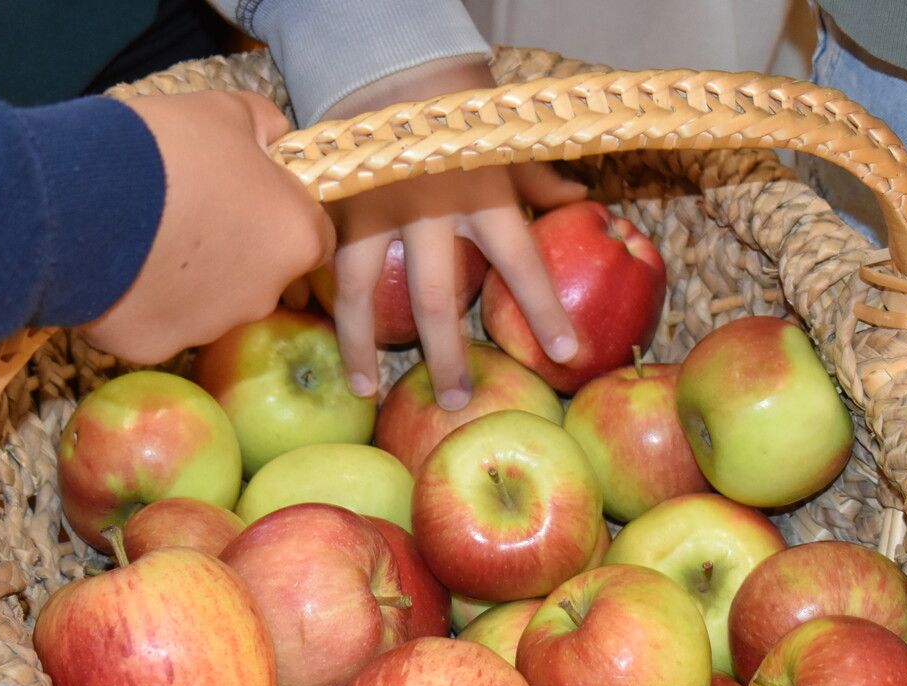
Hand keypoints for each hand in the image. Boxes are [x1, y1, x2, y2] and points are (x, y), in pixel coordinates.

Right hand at [81, 90, 334, 364]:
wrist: (79, 199)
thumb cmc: (168, 148)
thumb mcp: (227, 112)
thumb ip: (266, 129)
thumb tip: (276, 139)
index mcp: (295, 238)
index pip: (314, 239)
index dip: (284, 217)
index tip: (251, 200)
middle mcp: (263, 295)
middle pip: (263, 276)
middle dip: (237, 252)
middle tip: (193, 216)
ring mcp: (210, 328)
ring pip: (211, 305)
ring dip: (192, 280)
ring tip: (148, 239)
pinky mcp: (156, 349)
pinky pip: (158, 322)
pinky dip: (144, 302)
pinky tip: (116, 269)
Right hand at [320, 59, 585, 408]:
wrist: (389, 62)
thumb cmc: (459, 111)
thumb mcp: (506, 141)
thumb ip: (539, 179)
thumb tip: (584, 203)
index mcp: (483, 193)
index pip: (522, 263)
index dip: (545, 311)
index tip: (566, 354)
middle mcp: (428, 207)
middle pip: (437, 299)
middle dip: (447, 357)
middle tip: (457, 402)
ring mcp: (373, 208)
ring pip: (359, 290)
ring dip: (362, 345)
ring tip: (365, 389)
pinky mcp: (332, 205)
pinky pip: (322, 264)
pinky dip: (322, 304)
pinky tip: (325, 340)